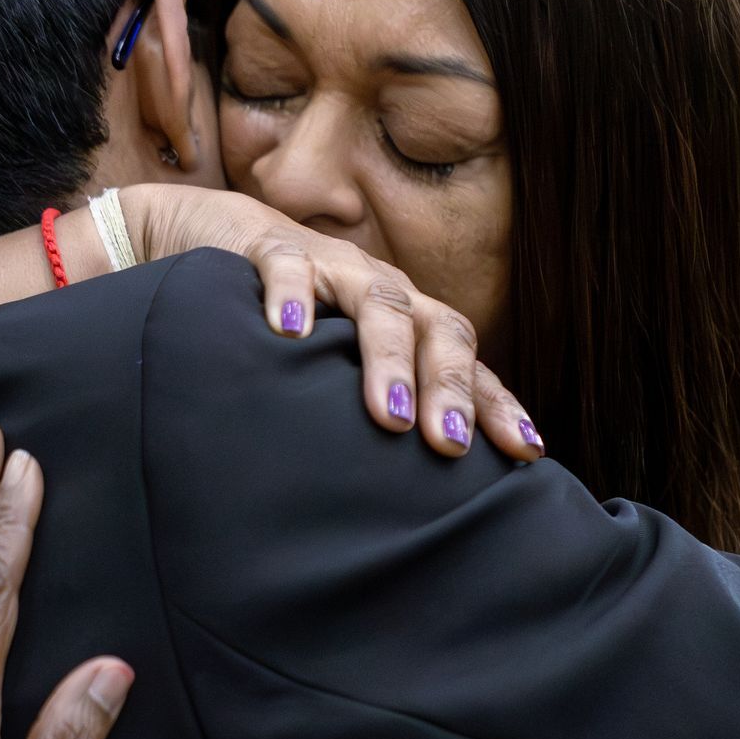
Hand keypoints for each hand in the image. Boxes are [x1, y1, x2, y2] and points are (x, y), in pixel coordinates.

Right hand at [121, 183, 544, 464]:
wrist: (213, 236)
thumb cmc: (289, 318)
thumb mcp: (334, 365)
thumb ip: (372, 412)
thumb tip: (409, 502)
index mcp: (407, 322)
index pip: (466, 362)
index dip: (496, 405)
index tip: (526, 454)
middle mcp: (381, 292)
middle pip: (436, 329)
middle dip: (448, 387)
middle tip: (450, 445)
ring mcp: (332, 267)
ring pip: (378, 303)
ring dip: (387, 356)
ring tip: (389, 412)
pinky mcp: (269, 249)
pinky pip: (287, 267)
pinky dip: (290, 296)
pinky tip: (287, 333)